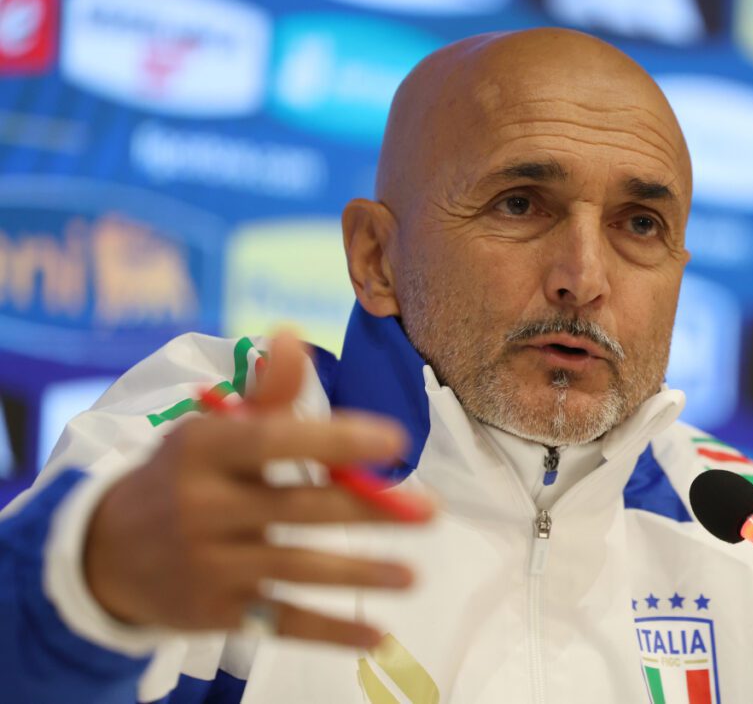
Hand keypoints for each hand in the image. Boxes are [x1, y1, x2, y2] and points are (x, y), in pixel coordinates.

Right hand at [83, 332, 432, 648]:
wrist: (106, 554)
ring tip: (412, 576)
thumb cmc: (180, 476)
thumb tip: (293, 335)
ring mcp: (211, 564)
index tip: (396, 440)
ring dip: (361, 573)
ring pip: (298, 568)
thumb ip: (262, 393)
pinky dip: (330, 631)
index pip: (274, 440)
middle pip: (299, 508)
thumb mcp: (210, 430)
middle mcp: (205, 508)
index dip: (336, 439)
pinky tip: (376, 633)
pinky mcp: (219, 612)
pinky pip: (283, 621)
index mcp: (204, 451)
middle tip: (430, 511)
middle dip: (369, 510)